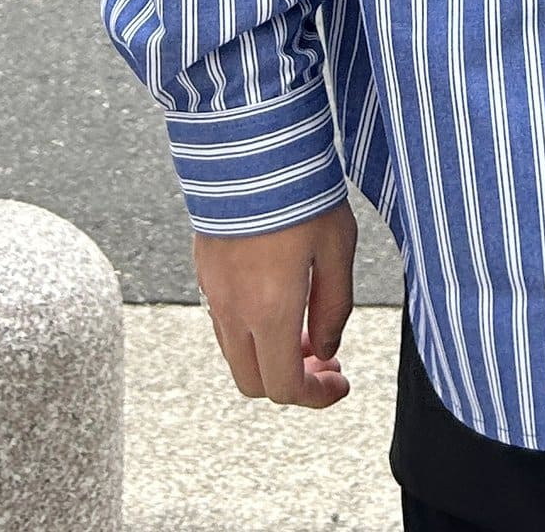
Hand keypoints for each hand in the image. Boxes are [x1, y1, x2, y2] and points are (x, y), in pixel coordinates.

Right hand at [194, 196, 357, 408]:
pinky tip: (280, 300)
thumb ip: (334, 307)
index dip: (316, 397)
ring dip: (271, 355)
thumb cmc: (300, 191)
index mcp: (268, 311)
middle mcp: (232, 310)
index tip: (340, 384)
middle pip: (253, 381)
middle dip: (293, 382)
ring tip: (309, 328)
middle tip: (327, 361)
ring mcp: (212, 291)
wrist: (250, 146)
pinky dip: (252, 330)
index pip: (284, 387)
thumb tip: (327, 350)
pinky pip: (224, 322)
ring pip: (236, 353)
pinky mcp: (204, 270)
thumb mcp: (337, 249)